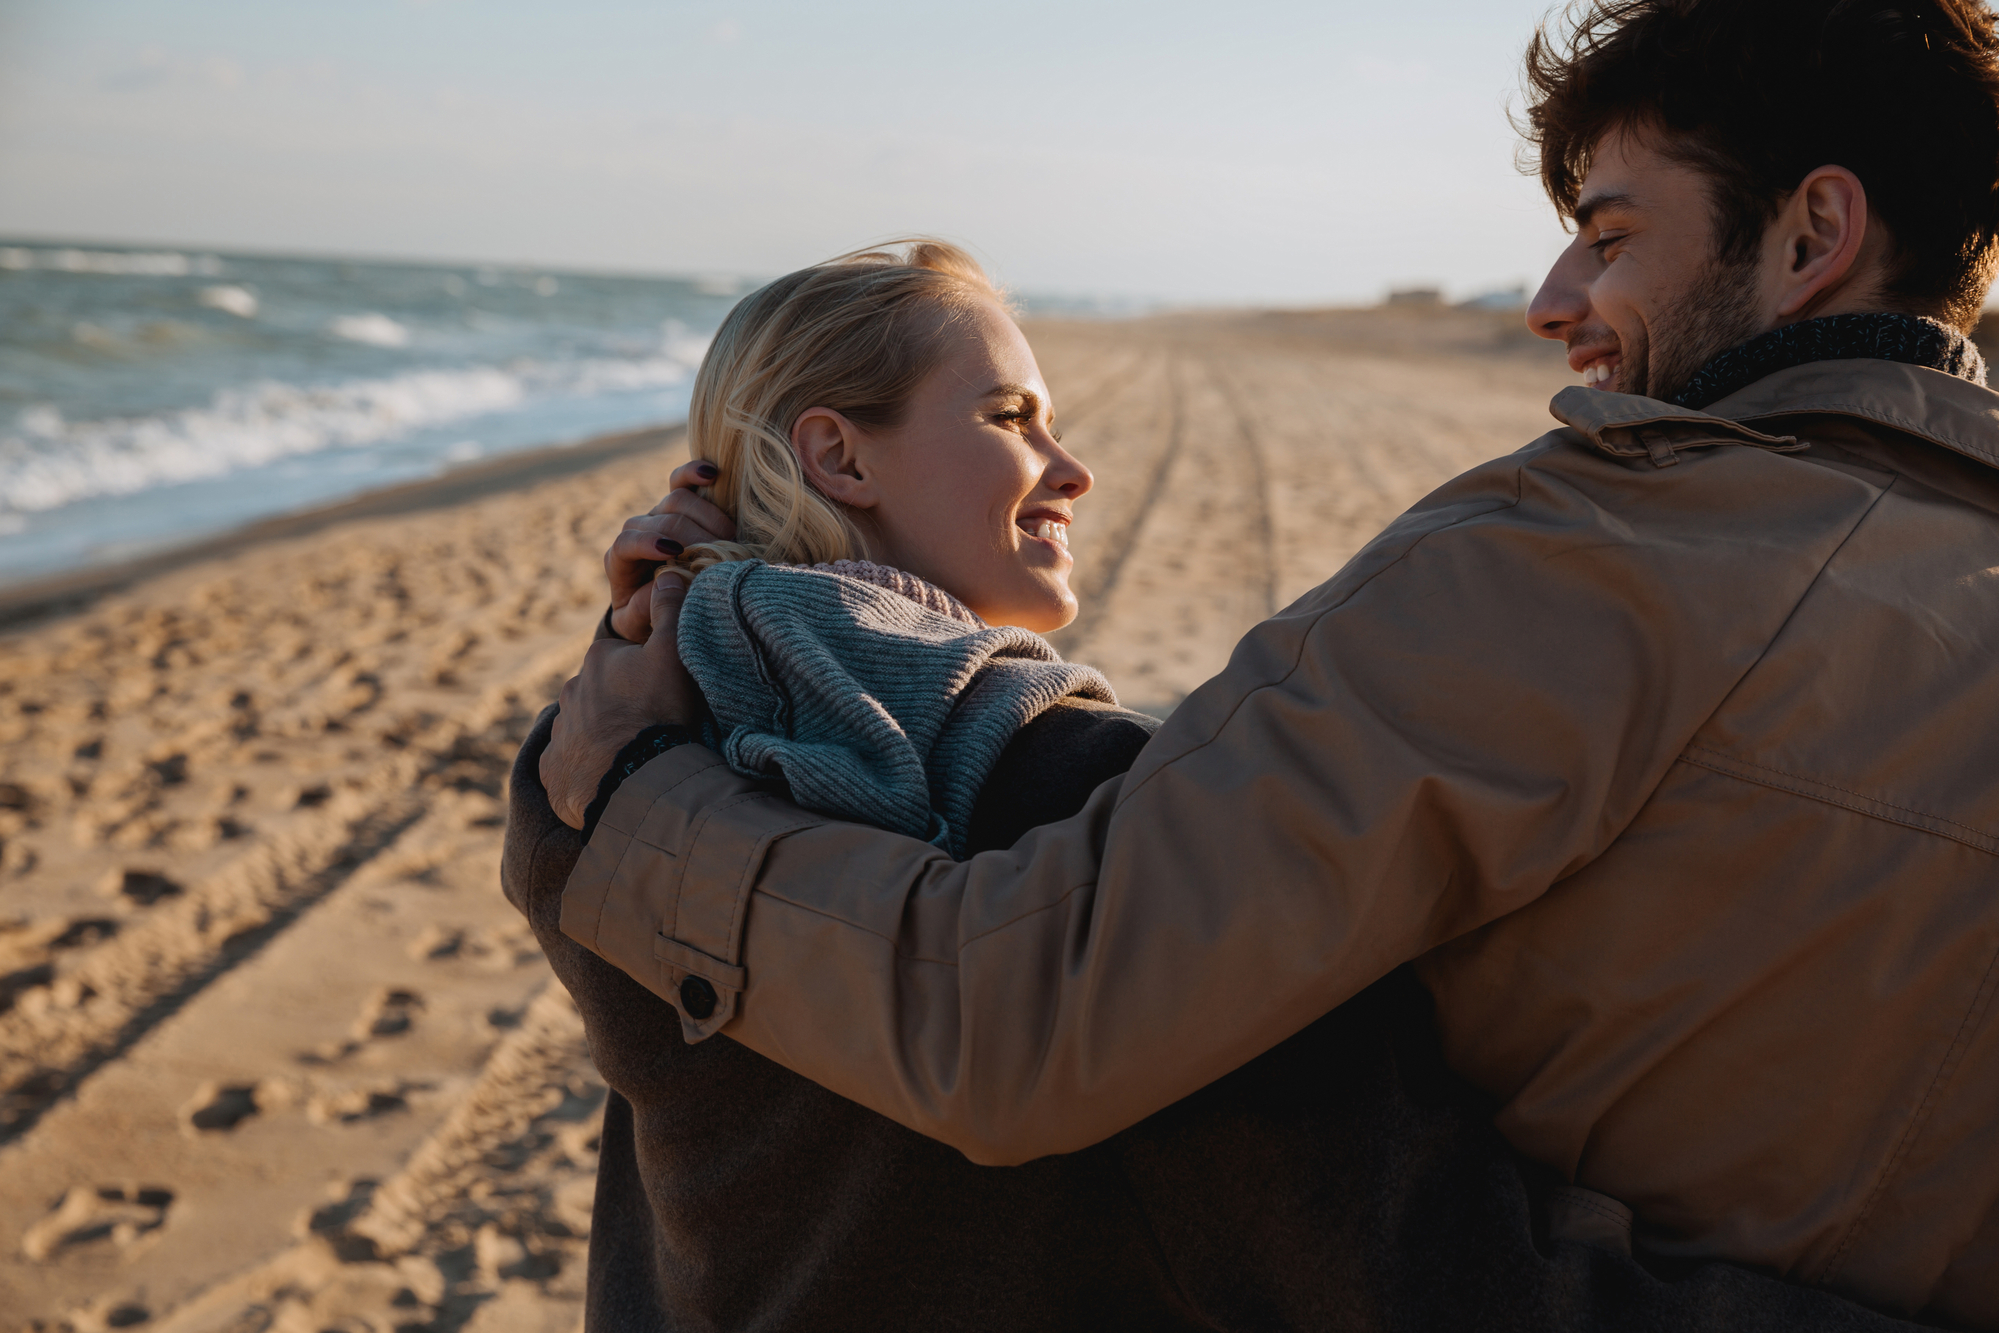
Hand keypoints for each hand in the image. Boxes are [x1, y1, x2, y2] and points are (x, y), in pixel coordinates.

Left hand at [544, 575, 701, 828]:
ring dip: (603, 736)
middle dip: (619, 704)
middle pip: (600, 693)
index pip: (619, 659)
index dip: (643, 673)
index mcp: (597, 661)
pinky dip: (587, 769)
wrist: (635, 781)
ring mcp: (559, 735)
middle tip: (651, 724)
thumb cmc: (657, 714)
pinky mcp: (554, 772)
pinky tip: (611, 776)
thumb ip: (671, 610)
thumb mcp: (673, 653)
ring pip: (584, 729)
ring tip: (635, 753)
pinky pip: (570, 766)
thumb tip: (666, 572)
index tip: (662, 693)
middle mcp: (570, 693)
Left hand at [606, 460, 734, 640]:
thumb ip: (644, 609)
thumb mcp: (640, 625)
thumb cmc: (650, 620)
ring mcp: (660, 515)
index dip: (649, 543)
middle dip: (692, 536)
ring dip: (708, 517)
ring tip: (730, 540)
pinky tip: (713, 474)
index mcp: (621, 560)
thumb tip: (663, 583)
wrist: (663, 608)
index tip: (676, 555)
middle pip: (661, 519)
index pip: (627, 541)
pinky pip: (683, 481)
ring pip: (677, 499)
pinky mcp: (680, 505)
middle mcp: (639, 531)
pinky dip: (696, 473)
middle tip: (719, 556)